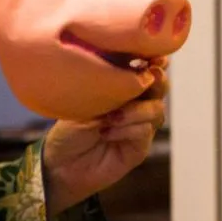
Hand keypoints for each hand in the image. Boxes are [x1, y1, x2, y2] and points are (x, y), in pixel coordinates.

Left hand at [43, 66, 167, 214]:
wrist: (60, 164)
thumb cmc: (68, 129)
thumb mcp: (86, 101)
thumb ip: (110, 88)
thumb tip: (131, 74)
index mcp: (123, 87)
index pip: (147, 68)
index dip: (154, 60)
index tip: (152, 56)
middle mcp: (136, 104)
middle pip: (160, 86)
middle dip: (154, 80)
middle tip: (143, 79)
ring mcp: (140, 125)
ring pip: (156, 109)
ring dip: (136, 110)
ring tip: (111, 117)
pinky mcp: (139, 147)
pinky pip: (145, 131)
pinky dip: (128, 128)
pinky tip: (106, 132)